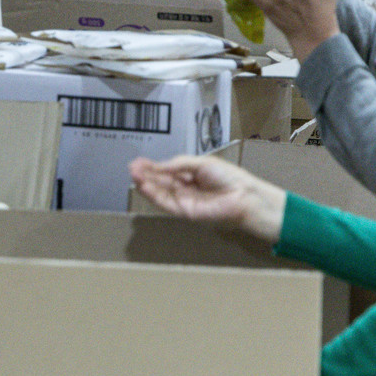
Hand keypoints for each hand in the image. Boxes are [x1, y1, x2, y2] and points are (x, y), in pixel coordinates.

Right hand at [129, 155, 286, 243]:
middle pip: (160, 182)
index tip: (138, 162)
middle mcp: (185, 189)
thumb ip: (177, 165)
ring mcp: (184, 201)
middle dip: (145, 175)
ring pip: (160, 193)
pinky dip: (153, 195)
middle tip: (131, 168)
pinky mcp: (184, 212)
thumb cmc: (228, 177)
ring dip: (145, 185)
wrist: (243, 197)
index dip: (152, 167)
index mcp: (191, 175)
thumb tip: (157, 166)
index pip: (167, 171)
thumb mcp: (200, 163)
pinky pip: (165, 204)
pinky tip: (143, 186)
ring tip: (133, 175)